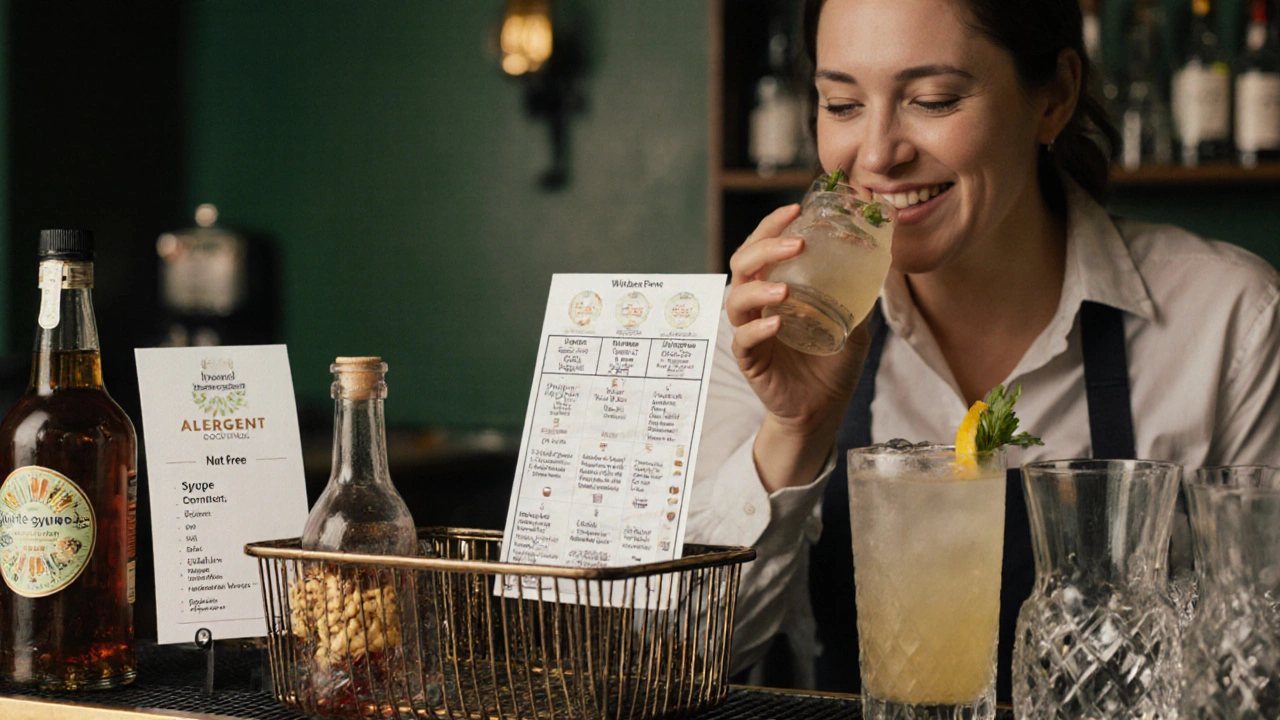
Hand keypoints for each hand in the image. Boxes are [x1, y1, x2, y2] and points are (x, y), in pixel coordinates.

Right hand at [727, 204, 872, 489]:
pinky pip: (744, 340)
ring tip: (784, 290)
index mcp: (776, 288)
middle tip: (795, 242)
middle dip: (764, 247)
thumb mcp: (853, 322)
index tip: (795, 209)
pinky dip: (757, 329)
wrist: (823, 409)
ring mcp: (751, 332)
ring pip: (737, 300)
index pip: (762, 247)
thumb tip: (887, 257)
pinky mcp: (750, 361)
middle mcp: (758, 306)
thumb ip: (860, 294)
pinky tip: (775, 324)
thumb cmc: (831, 364)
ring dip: (758, 288)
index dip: (771, 225)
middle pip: (742, 264)